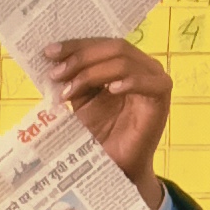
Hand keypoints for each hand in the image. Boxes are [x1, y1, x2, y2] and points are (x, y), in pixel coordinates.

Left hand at [42, 35, 173, 206]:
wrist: (113, 166)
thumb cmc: (99, 134)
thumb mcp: (81, 100)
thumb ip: (73, 78)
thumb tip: (51, 58)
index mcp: (123, 62)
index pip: (101, 44)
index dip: (75, 45)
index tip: (49, 52)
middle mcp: (141, 66)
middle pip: (114, 48)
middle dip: (81, 58)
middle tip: (56, 73)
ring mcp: (153, 80)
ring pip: (125, 61)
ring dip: (93, 73)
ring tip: (70, 90)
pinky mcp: (161, 99)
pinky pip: (150, 82)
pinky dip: (130, 81)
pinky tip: (112, 89)